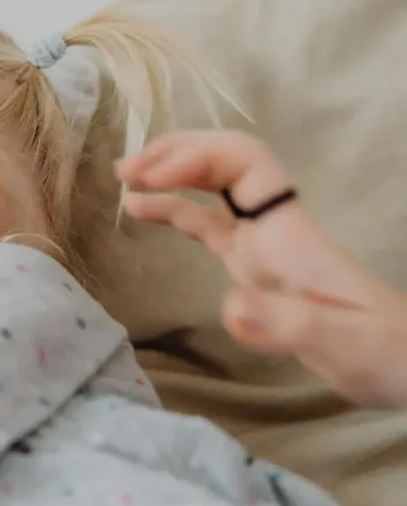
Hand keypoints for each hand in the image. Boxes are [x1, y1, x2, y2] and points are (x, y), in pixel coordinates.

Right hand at [116, 130, 406, 406]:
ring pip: (212, 187)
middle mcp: (272, 226)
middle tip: (127, 170)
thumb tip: (231, 310)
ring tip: (125, 177)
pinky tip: (142, 211)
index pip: (243, 163)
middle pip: (224, 161)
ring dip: (170, 173)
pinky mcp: (252, 266)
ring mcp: (261, 244)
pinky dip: (173, 210)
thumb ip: (287, 323)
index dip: (195, 158)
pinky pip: (206, 224)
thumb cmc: (383, 351)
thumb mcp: (342, 342)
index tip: (152, 179)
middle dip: (175, 154)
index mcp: (289, 231)